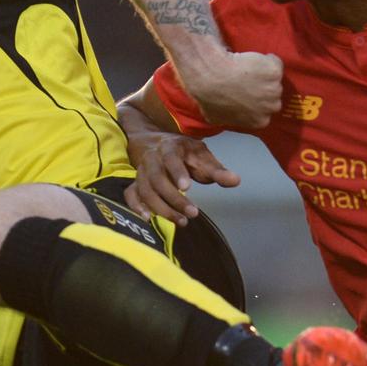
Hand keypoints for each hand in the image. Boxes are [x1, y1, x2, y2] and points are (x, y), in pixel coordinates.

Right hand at [124, 132, 239, 224]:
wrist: (156, 144)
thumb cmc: (184, 153)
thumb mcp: (202, 155)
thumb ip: (217, 170)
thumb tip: (236, 181)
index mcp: (169, 148)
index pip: (171, 159)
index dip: (177, 172)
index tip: (188, 187)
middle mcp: (151, 159)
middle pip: (157, 179)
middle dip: (174, 198)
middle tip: (193, 213)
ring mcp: (141, 171)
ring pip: (145, 190)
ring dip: (161, 207)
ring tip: (182, 221)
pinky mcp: (135, 183)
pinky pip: (130, 195)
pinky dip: (136, 206)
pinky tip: (148, 218)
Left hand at [178, 51, 281, 129]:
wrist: (211, 77)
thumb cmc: (209, 97)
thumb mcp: (215, 117)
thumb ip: (229, 118)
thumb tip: (227, 117)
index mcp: (260, 121)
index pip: (265, 111)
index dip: (256, 100)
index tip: (247, 92)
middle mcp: (271, 107)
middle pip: (272, 95)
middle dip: (263, 88)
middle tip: (247, 79)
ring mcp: (275, 88)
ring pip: (274, 78)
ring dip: (263, 73)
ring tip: (247, 69)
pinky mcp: (274, 71)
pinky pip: (274, 62)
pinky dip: (266, 59)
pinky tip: (251, 58)